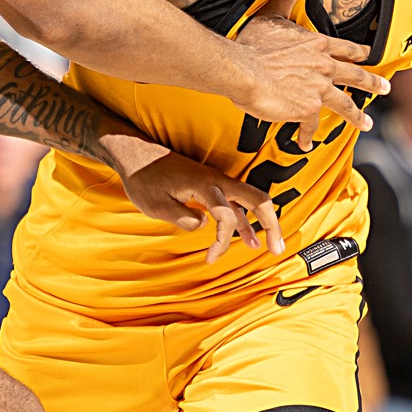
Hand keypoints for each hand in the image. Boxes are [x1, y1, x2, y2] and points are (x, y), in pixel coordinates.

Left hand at [110, 144, 286, 262]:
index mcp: (203, 183)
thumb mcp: (156, 206)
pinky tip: (249, 236)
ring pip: (249, 199)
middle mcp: (215, 179)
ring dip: (262, 222)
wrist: (134, 154)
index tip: (209, 258)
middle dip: (270, 223)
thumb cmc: (143, 179)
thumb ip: (183, 218)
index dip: (222, 241)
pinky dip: (244, 219)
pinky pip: (234, 202)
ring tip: (272, 246)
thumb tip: (205, 225)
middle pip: (256, 198)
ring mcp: (215, 180)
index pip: (226, 215)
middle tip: (277, 248)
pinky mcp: (210, 184)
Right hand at [229, 0, 390, 149]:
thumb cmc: (252, 44)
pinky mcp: (306, 108)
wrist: (242, 69)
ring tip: (367, 124)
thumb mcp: (271, 14)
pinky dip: (307, 135)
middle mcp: (323, 66)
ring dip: (357, 116)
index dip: (359, 53)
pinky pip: (310, 125)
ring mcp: (318, 89)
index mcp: (317, 44)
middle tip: (386, 88)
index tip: (371, 56)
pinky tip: (305, 144)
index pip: (346, 48)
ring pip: (344, 104)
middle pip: (355, 76)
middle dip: (373, 83)